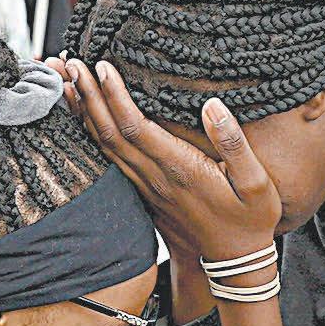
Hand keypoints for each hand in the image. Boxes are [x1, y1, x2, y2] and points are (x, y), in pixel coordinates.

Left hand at [64, 59, 281, 260]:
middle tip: (70, 63)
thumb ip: (234, 143)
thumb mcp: (257, 183)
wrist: (232, 263)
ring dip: (83, 112)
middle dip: (88, 96)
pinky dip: (91, 133)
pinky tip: (83, 116)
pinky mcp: (142, 191)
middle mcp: (154, 177)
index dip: (115, 96)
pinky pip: (109, 158)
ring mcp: (144, 186)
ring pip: (103, 146)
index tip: (102, 66)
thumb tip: (212, 105)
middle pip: (109, 132)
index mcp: (179, 169)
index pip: (135, 127)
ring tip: (67, 82)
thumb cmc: (249, 220)